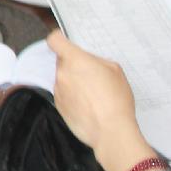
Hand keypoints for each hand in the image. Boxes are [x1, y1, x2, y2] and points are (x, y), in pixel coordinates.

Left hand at [47, 31, 147, 167]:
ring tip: (94, 94)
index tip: (65, 41)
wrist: (110, 131)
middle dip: (74, 66)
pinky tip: (89, 105)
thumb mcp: (115, 70)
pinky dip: (73, 97)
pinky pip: (64, 94)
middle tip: (92, 75)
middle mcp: (62, 73)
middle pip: (62, 62)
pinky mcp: (58, 105)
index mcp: (75, 60)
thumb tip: (88, 62)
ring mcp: (58, 90)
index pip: (55, 40)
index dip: (59, 39)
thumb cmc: (115, 100)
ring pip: (64, 79)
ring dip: (74, 82)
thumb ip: (96, 60)